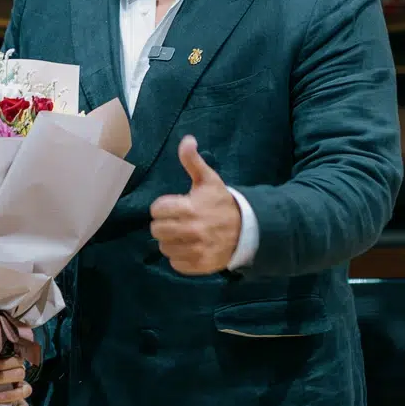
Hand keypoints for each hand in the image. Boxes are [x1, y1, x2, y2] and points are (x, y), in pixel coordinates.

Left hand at [150, 136, 240, 274]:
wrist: (247, 229)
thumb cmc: (221, 203)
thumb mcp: (208, 180)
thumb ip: (192, 161)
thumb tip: (187, 140)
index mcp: (190, 208)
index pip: (157, 210)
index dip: (162, 207)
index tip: (174, 206)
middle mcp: (192, 230)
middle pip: (157, 230)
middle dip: (164, 224)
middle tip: (176, 221)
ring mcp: (196, 250)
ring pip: (164, 248)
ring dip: (170, 241)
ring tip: (182, 234)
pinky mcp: (199, 265)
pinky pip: (175, 264)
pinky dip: (179, 257)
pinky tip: (189, 247)